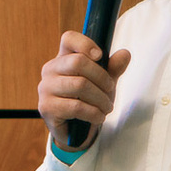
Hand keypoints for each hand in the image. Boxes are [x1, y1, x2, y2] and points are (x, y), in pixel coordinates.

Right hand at [37, 30, 132, 148]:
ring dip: (100, 99)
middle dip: (102, 78)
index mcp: (63, 58)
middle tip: (110, 90)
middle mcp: (50, 70)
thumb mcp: (104, 83)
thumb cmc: (88, 101)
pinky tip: (98, 117)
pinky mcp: (46, 107)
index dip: (85, 43)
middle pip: (78, 62)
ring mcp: (45, 88)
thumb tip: (125, 54)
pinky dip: (93, 113)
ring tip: (107, 107)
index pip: (68, 38)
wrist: (74, 132)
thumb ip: (113, 68)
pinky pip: (76, 106)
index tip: (99, 56)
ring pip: (80, 85)